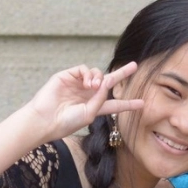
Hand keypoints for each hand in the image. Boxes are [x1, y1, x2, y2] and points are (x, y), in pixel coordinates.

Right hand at [23, 63, 140, 139]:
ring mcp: (77, 85)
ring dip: (99, 78)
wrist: (46, 119)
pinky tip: (88, 84)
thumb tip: (107, 81)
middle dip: (121, 74)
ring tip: (95, 87)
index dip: (128, 104)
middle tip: (134, 66)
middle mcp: (87, 95)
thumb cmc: (67, 122)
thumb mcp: (90, 113)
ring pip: (96, 74)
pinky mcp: (67, 76)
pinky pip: (83, 69)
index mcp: (94, 108)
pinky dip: (88, 74)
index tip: (142, 104)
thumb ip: (101, 98)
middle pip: (108, 82)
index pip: (115, 105)